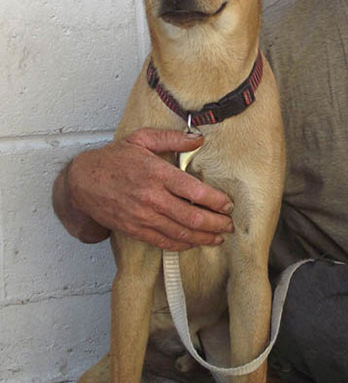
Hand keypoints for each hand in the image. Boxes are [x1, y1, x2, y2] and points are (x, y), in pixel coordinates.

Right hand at [61, 128, 234, 250]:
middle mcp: (152, 198)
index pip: (194, 191)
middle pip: (192, 216)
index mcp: (157, 173)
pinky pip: (164, 241)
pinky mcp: (135, 229)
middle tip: (229, 224)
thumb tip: (198, 139)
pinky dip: (183, 244)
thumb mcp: (142, 139)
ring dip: (204, 237)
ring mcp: (143, 216)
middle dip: (216, 223)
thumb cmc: (114, 159)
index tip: (228, 205)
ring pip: (181, 232)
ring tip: (219, 236)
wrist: (83, 182)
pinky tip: (195, 242)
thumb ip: (172, 138)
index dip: (216, 201)